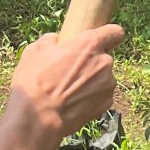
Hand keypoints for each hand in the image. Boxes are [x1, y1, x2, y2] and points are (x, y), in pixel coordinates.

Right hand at [8, 26, 122, 137]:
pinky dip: (92, 97)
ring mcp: (108, 85)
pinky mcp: (106, 104)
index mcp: (90, 44)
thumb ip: (51, 40)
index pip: (115, 32)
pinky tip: (74, 102)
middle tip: (71, 70)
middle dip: (92, 61)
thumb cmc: (35, 81)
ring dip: (92, 80)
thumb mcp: (35, 50)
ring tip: (70, 89)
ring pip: (103, 77)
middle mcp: (105, 62)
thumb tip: (56, 40)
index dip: (108, 35)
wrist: (39, 117)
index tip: (100, 40)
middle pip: (105, 57)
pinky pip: (102, 95)